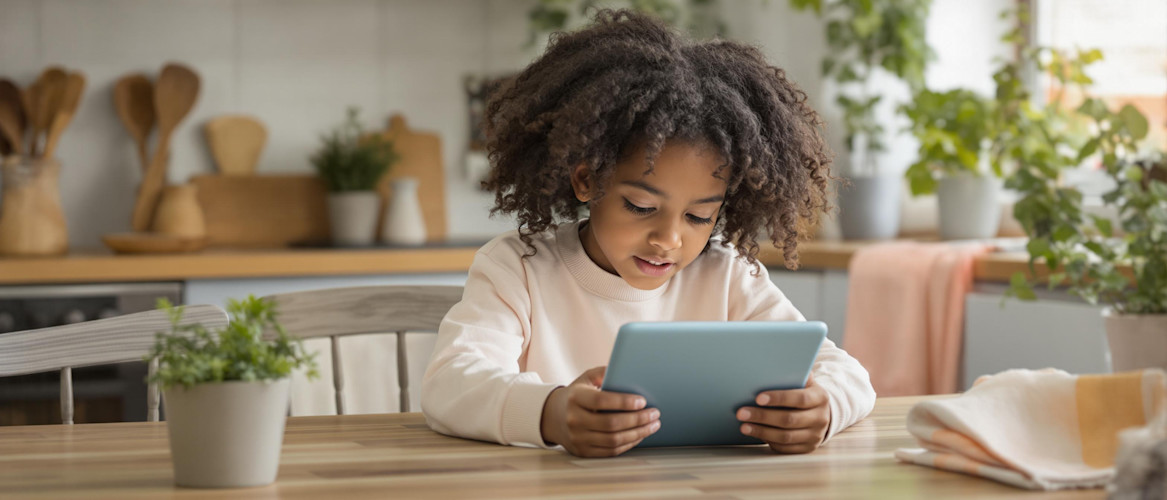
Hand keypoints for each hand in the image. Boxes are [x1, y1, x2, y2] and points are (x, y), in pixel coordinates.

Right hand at [540, 366, 660, 456]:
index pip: (602, 401)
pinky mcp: (583, 451)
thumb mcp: (585, 379)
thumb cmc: (577, 395)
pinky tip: (640, 435)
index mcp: (575, 398)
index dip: (624, 402)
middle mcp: (574, 419)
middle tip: (655, 413)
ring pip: (614, 440)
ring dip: (638, 433)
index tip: (643, 401)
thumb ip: (603, 372)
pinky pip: (611, 451)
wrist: (553, 417)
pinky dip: (629, 444)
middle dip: (638, 419)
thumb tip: (625, 370)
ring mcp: (578, 438)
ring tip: (653, 425)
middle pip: (611, 423)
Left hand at [736, 373, 830, 453]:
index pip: (799, 398)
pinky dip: (768, 441)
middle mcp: (820, 418)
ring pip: (785, 437)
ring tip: (743, 426)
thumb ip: (793, 374)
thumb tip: (772, 364)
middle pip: (789, 419)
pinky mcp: (806, 448)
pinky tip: (755, 434)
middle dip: (762, 416)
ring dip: (761, 431)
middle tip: (741, 413)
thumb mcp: (804, 382)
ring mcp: (814, 436)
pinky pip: (785, 448)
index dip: (778, 398)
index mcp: (820, 398)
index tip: (757, 398)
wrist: (821, 413)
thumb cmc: (804, 393)